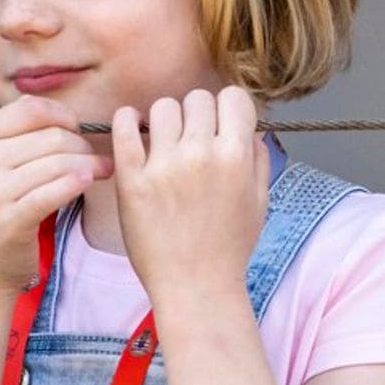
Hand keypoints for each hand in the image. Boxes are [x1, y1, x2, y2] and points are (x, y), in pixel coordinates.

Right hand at [0, 95, 111, 290]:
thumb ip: (24, 132)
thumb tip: (71, 114)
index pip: (34, 108)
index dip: (65, 117)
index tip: (76, 132)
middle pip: (54, 136)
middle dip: (83, 146)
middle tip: (95, 159)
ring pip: (62, 163)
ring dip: (91, 165)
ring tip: (101, 171)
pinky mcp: (9, 219)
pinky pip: (57, 191)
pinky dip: (78, 183)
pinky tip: (88, 182)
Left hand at [111, 86, 268, 301]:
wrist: (195, 286)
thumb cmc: (229, 248)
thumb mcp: (260, 201)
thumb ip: (258, 159)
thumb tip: (250, 130)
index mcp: (236, 157)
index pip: (234, 98)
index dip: (229, 108)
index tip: (222, 123)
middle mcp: (201, 155)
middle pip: (198, 98)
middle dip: (198, 114)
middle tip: (193, 137)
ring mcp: (163, 166)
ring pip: (162, 108)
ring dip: (166, 120)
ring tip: (165, 141)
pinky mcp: (132, 179)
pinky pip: (124, 128)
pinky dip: (127, 120)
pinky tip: (133, 127)